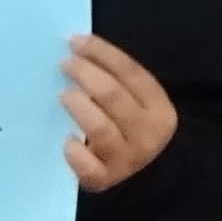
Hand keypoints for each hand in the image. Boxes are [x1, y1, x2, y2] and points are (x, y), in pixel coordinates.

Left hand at [60, 33, 178, 190]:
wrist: (148, 177)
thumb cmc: (131, 129)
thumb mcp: (137, 103)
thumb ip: (116, 80)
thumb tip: (79, 47)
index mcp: (158, 108)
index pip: (130, 73)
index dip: (101, 53)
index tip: (75, 41)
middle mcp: (146, 134)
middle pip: (112, 96)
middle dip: (85, 74)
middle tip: (65, 64)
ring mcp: (126, 159)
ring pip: (100, 128)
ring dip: (79, 106)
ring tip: (63, 95)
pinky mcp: (105, 179)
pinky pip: (88, 167)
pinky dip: (76, 153)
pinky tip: (67, 141)